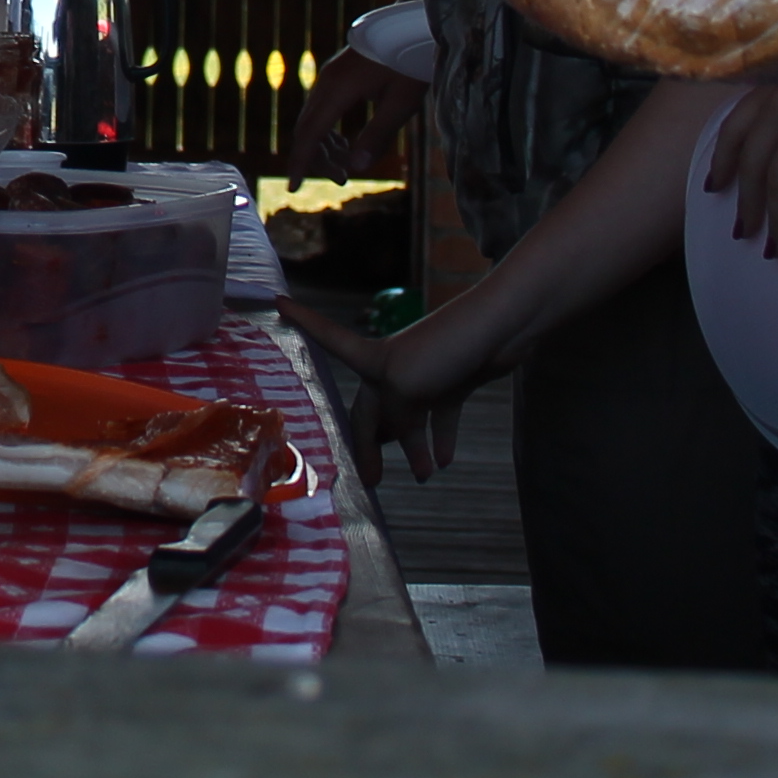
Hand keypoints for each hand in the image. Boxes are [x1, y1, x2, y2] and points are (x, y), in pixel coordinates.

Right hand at [281, 303, 463, 487]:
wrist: (501, 331)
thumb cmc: (446, 349)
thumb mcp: (404, 386)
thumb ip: (391, 417)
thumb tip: (392, 438)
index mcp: (373, 359)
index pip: (328, 338)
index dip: (303, 321)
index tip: (276, 299)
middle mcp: (393, 367)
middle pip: (373, 407)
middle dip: (368, 443)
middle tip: (371, 479)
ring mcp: (425, 375)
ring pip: (409, 418)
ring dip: (412, 447)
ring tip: (422, 476)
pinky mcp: (454, 382)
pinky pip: (441, 417)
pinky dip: (441, 438)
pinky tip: (444, 461)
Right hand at [285, 54, 425, 181]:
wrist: (410, 25)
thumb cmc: (411, 62)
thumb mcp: (401, 103)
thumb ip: (378, 136)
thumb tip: (356, 168)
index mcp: (338, 89)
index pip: (310, 134)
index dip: (301, 162)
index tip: (294, 188)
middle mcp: (326, 82)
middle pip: (307, 128)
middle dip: (316, 158)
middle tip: (341, 181)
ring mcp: (330, 76)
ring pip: (312, 118)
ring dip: (323, 146)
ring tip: (345, 167)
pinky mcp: (337, 75)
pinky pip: (321, 108)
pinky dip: (326, 130)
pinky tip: (343, 144)